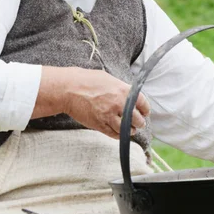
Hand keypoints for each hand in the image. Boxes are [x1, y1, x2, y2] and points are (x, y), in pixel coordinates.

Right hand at [33, 66, 150, 138]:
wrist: (68, 90)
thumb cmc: (87, 81)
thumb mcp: (109, 79)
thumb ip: (121, 88)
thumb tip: (130, 95)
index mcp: (123, 91)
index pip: (143, 104)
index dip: (145, 110)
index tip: (145, 112)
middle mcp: (119, 104)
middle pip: (137, 119)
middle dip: (140, 122)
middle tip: (139, 123)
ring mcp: (109, 116)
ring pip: (127, 130)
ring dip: (130, 130)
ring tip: (130, 129)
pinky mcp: (100, 125)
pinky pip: (114, 134)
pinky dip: (119, 135)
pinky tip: (119, 132)